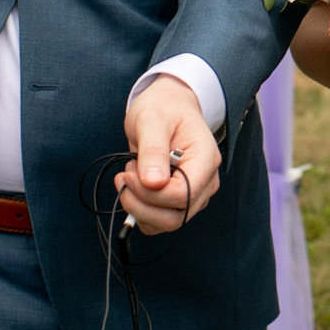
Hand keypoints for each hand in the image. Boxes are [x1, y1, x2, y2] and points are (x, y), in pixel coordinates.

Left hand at [116, 77, 220, 234]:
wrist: (169, 106)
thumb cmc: (163, 108)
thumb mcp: (152, 120)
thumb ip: (153, 151)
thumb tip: (153, 184)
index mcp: (205, 160)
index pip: (182, 195)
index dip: (150, 193)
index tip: (128, 172)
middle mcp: (205, 182)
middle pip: (175, 217)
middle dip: (141, 203)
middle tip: (124, 175)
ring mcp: (195, 194)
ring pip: (166, 223)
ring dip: (138, 207)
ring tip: (128, 176)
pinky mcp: (180, 200)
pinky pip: (159, 221)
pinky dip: (140, 210)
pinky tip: (133, 186)